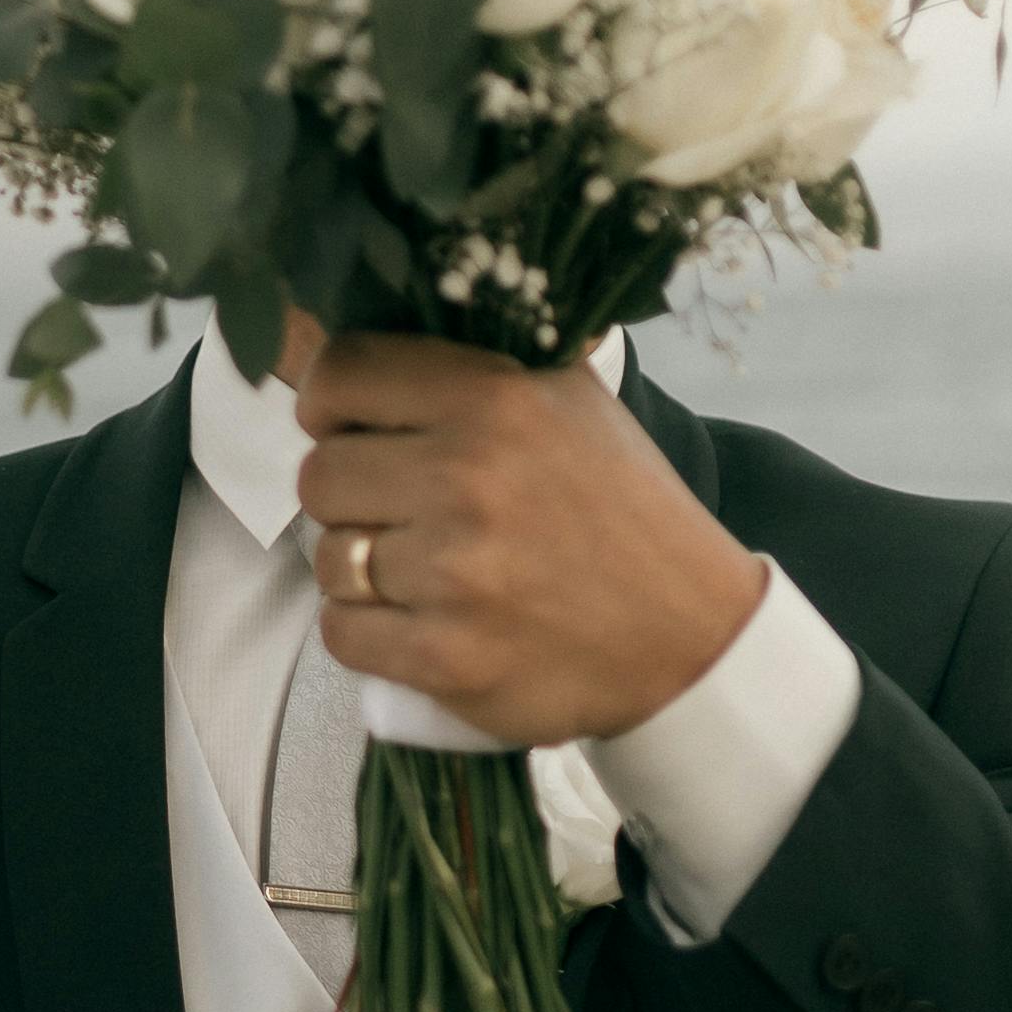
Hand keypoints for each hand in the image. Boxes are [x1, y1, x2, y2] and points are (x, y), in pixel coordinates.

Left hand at [292, 326, 761, 746]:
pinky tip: (417, 621)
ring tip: (417, 571)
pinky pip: (342, 633)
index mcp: (497, 400)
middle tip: (396, 512)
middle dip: (348, 496)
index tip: (346, 428)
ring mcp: (455, 573)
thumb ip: (476, 369)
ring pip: (328, 559)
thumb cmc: (621, 512)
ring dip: (359, 570)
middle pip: (319, 475)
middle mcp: (470, 478)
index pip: (341, 374)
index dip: (327, 403)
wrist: (692, 638)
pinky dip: (367, 633)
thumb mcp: (570, 403)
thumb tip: (368, 353)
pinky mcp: (445, 657)